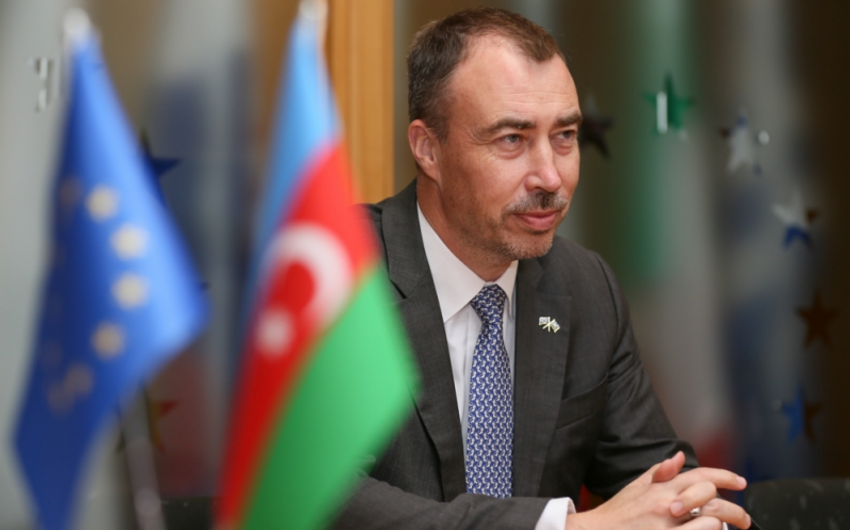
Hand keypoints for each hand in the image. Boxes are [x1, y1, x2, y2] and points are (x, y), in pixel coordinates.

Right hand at [564, 452, 751, 529]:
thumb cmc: (617, 514)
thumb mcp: (636, 486)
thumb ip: (660, 472)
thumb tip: (679, 457)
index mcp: (661, 488)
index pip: (701, 475)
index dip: (726, 477)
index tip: (740, 482)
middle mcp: (667, 505)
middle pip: (713, 500)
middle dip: (735, 511)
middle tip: (743, 520)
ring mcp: (668, 527)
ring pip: (711, 523)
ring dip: (717, 527)